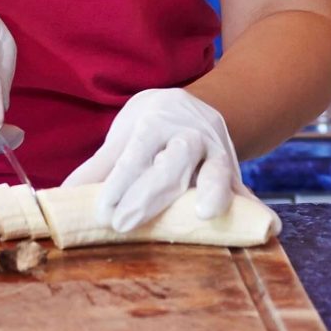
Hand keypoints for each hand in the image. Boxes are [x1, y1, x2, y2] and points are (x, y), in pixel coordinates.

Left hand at [62, 88, 242, 232]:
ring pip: (215, 170)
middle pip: (171, 165)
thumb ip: (99, 166)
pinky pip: (245, 190)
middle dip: (150, 194)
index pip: (134, 156)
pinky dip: (256, 209)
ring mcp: (215, 153)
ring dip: (213, 190)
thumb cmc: (153, 124)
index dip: (118, 184)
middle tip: (126, 223)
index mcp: (156, 125)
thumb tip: (61, 195)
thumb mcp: (124, 134)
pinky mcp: (234, 172)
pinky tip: (268, 226)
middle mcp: (188, 137)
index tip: (103, 211)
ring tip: (207, 214)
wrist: (198, 104)